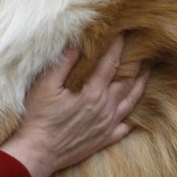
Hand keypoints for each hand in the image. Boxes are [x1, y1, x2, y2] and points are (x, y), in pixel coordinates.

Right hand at [0, 35, 149, 176]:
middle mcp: (105, 108)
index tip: (122, 34)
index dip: (117, 47)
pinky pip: (126, 126)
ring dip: (140, 86)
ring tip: (146, 74)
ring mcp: (107, 125)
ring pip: (130, 102)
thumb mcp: (45, 85)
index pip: (110, 64)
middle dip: (134, 65)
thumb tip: (77, 43)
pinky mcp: (105, 138)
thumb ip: (63, 63)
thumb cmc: (39, 116)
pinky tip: (133, 110)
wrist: (39, 150)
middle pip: (127, 82)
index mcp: (92, 93)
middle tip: (141, 52)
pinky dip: (132, 116)